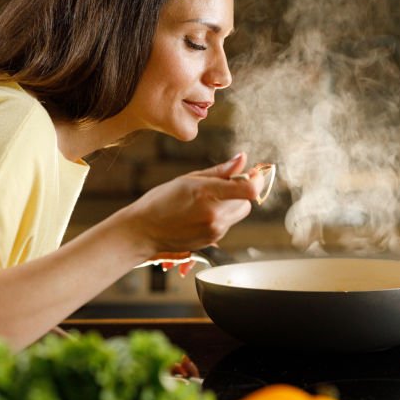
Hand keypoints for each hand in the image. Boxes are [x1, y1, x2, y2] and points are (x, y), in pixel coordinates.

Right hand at [117, 153, 262, 257]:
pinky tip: (201, 214)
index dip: (256, 180)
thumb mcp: (189, 179)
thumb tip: (243, 159)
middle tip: (220, 187)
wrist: (143, 231)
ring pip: (239, 213)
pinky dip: (221, 216)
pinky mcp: (213, 240)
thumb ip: (221, 171)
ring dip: (231, 205)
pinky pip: (228, 223)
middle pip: (247, 201)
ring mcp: (214, 230)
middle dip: (239, 192)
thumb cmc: (161, 201)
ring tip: (206, 202)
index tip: (253, 174)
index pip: (249, 190)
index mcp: (208, 194)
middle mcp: (214, 215)